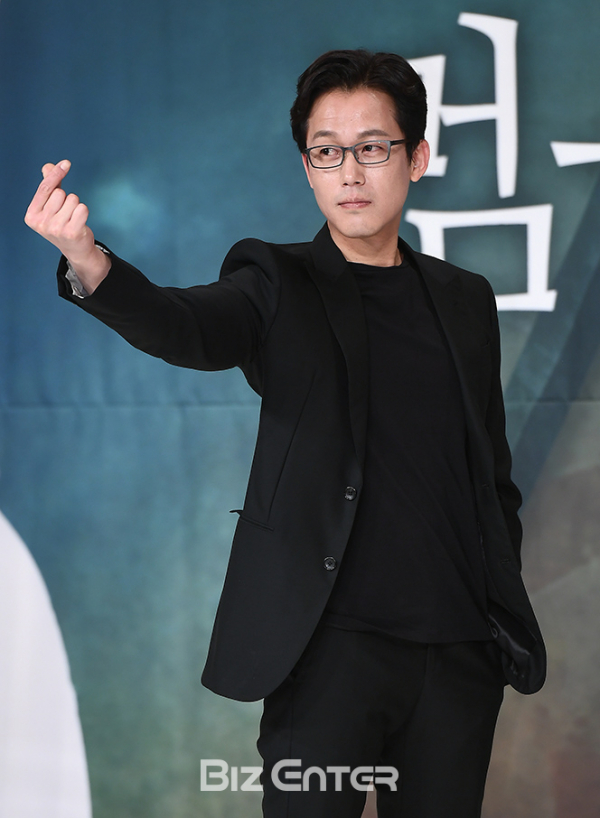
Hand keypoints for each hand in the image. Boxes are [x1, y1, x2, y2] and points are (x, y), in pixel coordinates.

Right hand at [24, 160, 109, 291]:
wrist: (75, 250)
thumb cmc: (61, 224)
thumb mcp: (50, 207)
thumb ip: (49, 186)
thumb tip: (48, 166)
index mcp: (32, 215)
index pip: (45, 188)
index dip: (56, 174)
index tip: (66, 163)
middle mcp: (41, 223)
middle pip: (60, 193)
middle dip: (67, 199)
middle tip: (66, 214)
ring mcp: (56, 229)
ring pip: (73, 199)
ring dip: (76, 206)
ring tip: (72, 219)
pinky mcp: (72, 232)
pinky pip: (82, 208)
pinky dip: (84, 211)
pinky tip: (80, 222)